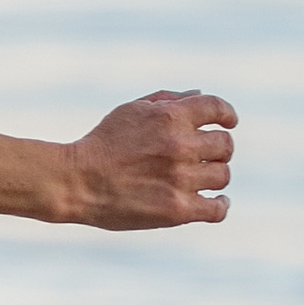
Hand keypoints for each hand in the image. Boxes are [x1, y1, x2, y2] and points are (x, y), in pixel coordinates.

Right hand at [61, 90, 236, 229]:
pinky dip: (220, 205)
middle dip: (217, 149)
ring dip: (214, 176)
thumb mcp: (130, 110)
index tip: (227, 123)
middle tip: (205, 156)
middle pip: (225, 145)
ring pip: (222, 176)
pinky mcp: (178, 209)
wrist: (76, 181)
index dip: (227, 115)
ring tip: (200, 179)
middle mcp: (180, 145)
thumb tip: (199, 95)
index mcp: (170, 117)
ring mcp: (181, 179)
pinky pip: (217, 209)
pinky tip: (216, 202)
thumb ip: (167, 100)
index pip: (218, 109)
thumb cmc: (102, 143)